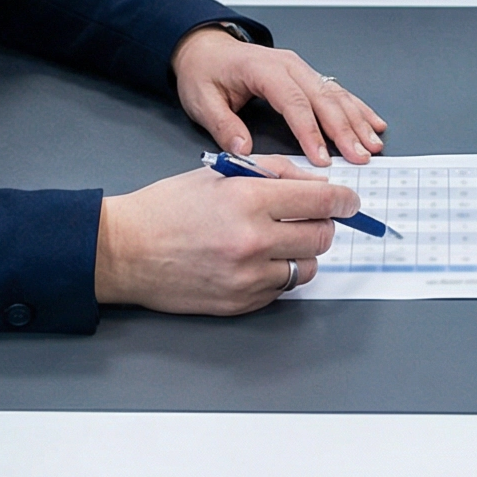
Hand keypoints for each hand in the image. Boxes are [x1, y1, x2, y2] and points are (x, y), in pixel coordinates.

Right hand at [94, 162, 357, 312]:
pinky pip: (281, 289)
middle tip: (310, 219)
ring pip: (306, 267)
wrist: (125, 251)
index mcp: (248, 200)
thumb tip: (313, 183)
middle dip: (322, 225)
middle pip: (321, 237)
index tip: (351, 201)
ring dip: (301, 253)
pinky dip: (278, 274)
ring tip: (277, 241)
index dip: (344, 200)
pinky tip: (256, 260)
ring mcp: (248, 277)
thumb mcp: (218, 174)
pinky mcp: (241, 303)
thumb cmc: (166, 207)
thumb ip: (270, 174)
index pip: (320, 201)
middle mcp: (253, 240)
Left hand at [172, 26, 386, 163]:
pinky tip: (373, 123)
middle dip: (344, 130)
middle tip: (360, 156)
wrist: (205, 48)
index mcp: (263, 69)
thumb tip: (242, 150)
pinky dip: (357, 108)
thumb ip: (223, 124)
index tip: (322, 158)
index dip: (310, 131)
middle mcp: (288, 65)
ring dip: (356, 121)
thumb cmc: (205, 73)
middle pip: (322, 99)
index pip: (293, 102)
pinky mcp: (307, 75)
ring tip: (372, 145)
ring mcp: (300, 69)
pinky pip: (336, 92)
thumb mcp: (202, 99)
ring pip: (335, 95)